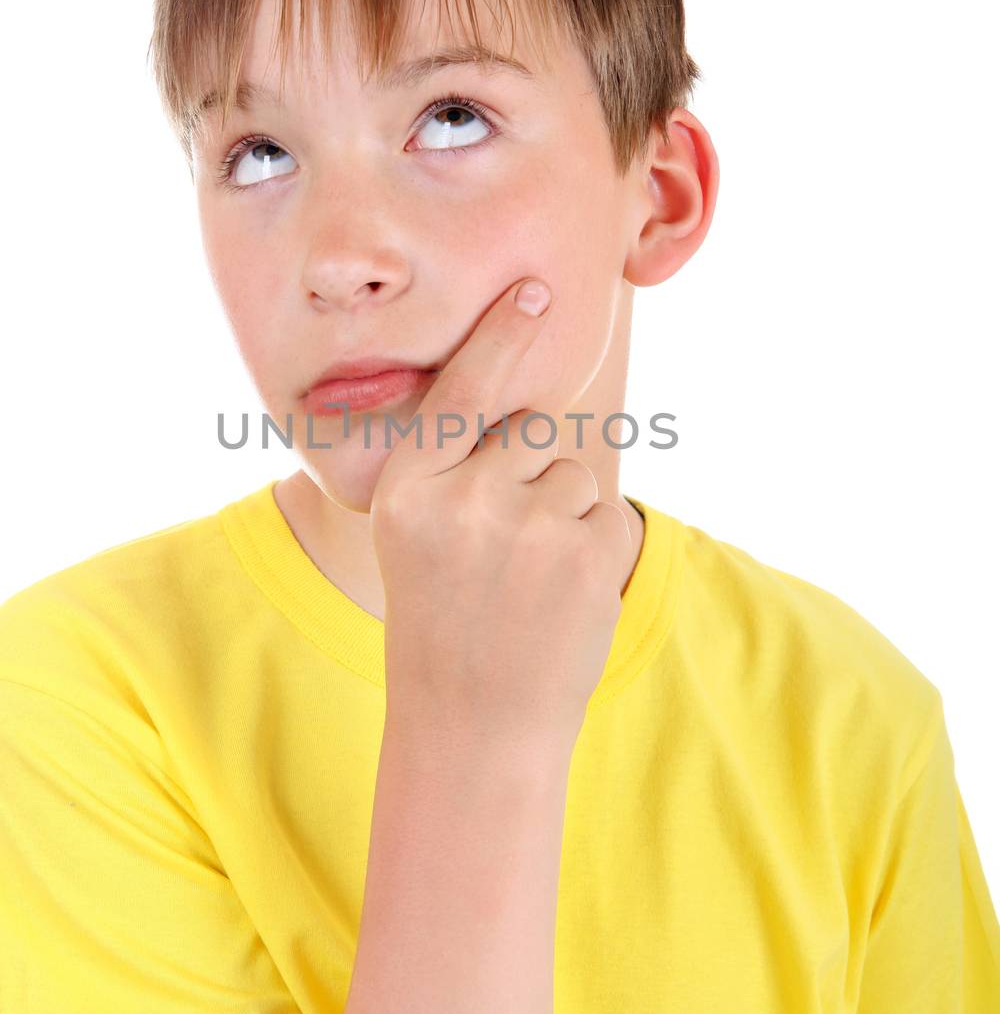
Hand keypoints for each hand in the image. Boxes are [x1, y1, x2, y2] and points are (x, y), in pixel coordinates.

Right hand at [370, 278, 633, 761]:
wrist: (472, 724)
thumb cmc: (444, 624)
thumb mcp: (419, 540)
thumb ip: (455, 474)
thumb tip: (529, 411)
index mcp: (408, 491)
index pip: (462, 393)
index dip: (501, 335)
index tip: (536, 289)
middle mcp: (464, 498)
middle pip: (528, 435)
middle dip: (528, 476)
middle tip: (500, 553)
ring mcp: (528, 526)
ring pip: (571, 473)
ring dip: (562, 516)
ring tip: (527, 582)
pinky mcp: (586, 554)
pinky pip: (605, 514)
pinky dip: (592, 550)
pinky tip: (559, 597)